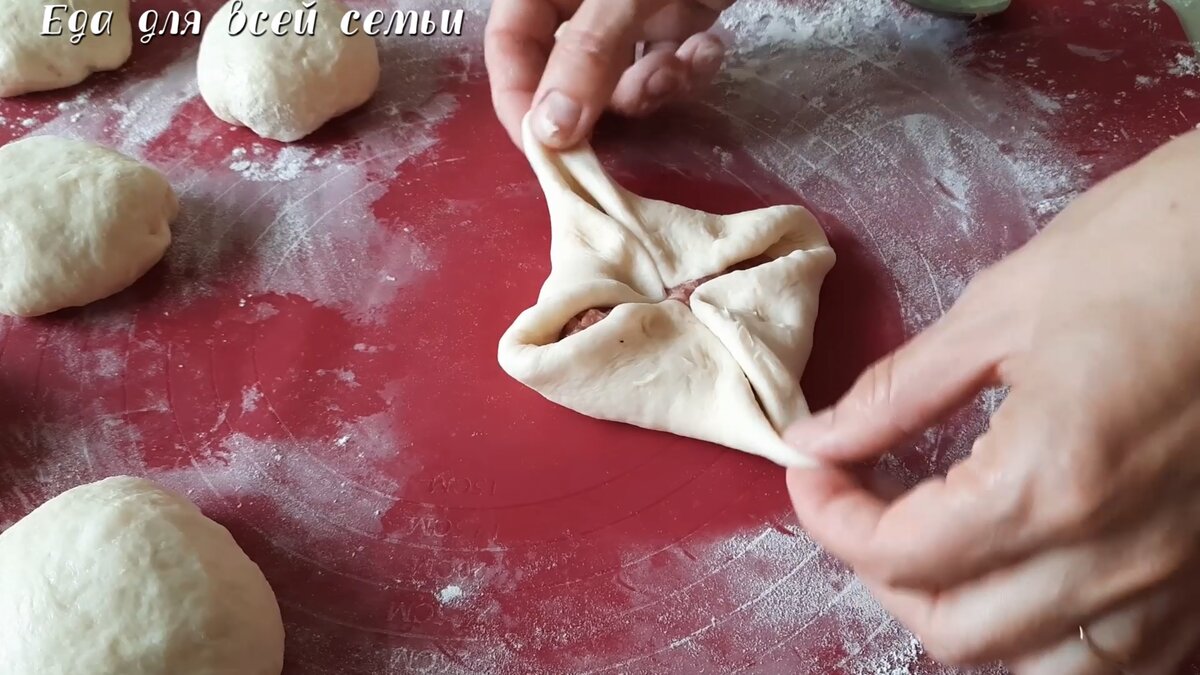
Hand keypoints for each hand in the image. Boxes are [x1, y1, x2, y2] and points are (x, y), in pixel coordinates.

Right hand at [484, 0, 733, 147]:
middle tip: (619, 134)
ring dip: (650, 87)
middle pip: (564, 67)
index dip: (520, 99)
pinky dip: (688, 68)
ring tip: (679, 68)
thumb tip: (548, 131)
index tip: (546, 151)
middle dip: (598, 101)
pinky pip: (667, 62)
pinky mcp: (679, 13)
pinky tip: (712, 49)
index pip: (509, 43)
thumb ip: (586, 56)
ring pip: (619, 76)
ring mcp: (633, 4)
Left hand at [784, 128, 1199, 671]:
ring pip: (1042, 667)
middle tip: (858, 503)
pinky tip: (1023, 576)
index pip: (899, 554)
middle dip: (881, 575)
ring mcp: (1175, 574)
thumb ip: (899, 392)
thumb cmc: (1156, 246)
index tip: (810, 470)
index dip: (829, 518)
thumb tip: (819, 437)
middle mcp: (1116, 553)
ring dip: (964, 617)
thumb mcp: (1002, 307)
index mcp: (1052, 479)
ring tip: (933, 547)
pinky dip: (1051, 636)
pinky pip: (1123, 655)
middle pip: (958, 631)